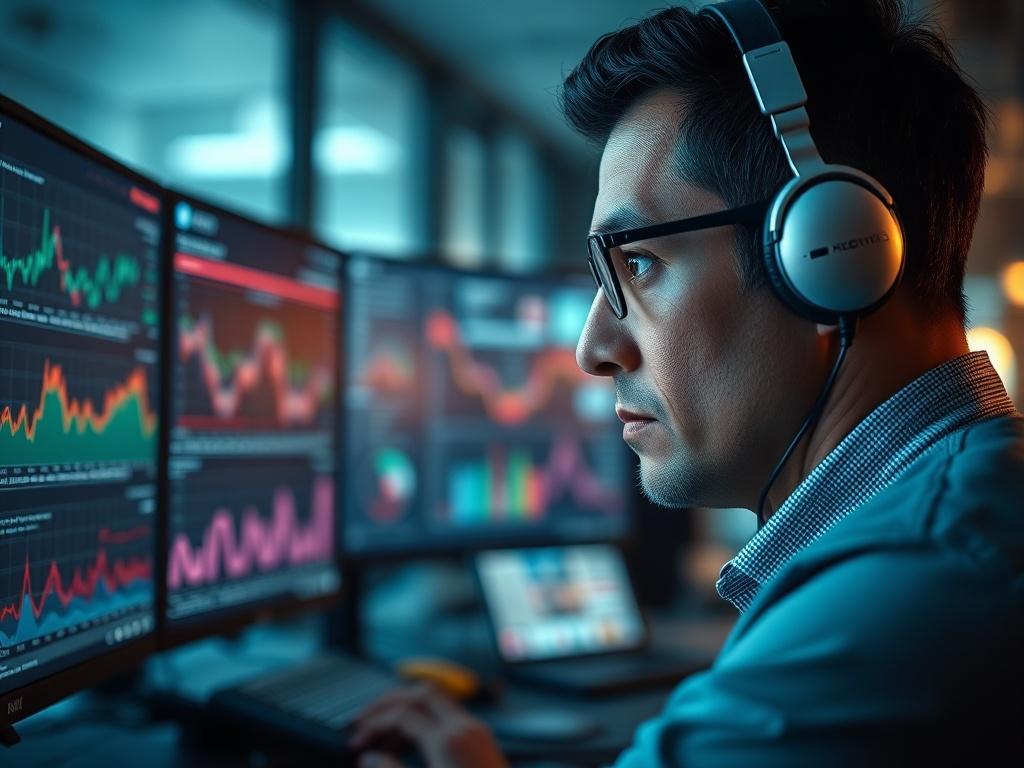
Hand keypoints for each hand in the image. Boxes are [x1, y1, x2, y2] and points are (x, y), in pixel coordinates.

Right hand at [349, 682, 507, 767]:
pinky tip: (410, 744)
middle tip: (365, 721)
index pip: (403, 714)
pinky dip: (425, 721)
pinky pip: (449, 718)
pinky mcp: (482, 743)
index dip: (374, 725)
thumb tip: (368, 757)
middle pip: (422, 694)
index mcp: (448, 740)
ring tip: (384, 735)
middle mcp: (466, 728)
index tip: (356, 742)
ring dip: (408, 710)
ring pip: (438, 703)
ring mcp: (478, 733)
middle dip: (390, 702)